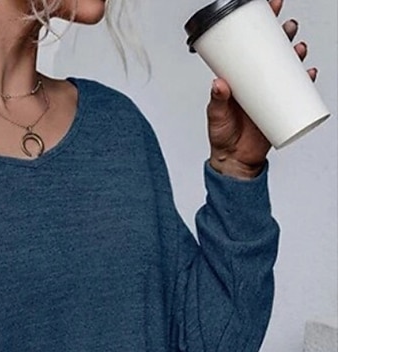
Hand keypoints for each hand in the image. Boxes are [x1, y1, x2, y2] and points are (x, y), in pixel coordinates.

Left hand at [207, 0, 318, 178]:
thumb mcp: (216, 116)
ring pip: (289, 66)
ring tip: (298, 48)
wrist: (234, 161)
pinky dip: (306, 81)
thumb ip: (217, 101)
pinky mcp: (281, 107)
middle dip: (284, 34)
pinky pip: (299, 91)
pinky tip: (310, 73)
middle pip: (274, 49)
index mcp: (240, 76)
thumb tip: (219, 84)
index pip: (251, 43)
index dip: (263, 22)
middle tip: (288, 27)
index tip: (271, 5)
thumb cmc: (222, 136)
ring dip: (297, 53)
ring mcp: (271, 92)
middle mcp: (257, 80)